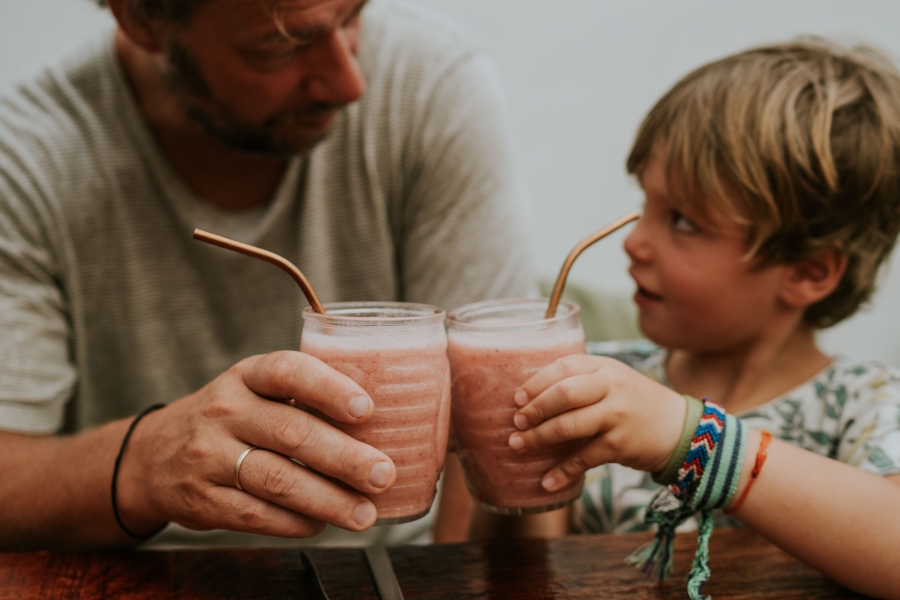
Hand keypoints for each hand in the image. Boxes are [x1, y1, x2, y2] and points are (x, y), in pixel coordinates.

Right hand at [115, 351, 396, 537]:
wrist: (152, 455)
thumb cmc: (231, 418)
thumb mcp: (256, 391)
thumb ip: (304, 399)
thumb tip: (383, 421)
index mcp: (247, 376)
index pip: (288, 371)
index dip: (329, 388)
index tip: (367, 408)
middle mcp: (225, 411)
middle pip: (291, 433)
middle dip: (344, 457)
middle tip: (383, 473)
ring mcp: (208, 457)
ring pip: (276, 480)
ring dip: (328, 499)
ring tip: (366, 513)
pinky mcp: (202, 500)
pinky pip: (255, 515)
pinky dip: (294, 523)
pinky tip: (322, 523)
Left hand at [507, 355, 685, 491]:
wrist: (679, 428)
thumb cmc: (635, 403)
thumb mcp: (613, 380)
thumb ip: (581, 381)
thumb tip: (532, 397)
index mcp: (604, 367)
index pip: (563, 367)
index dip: (536, 382)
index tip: (517, 398)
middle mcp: (611, 387)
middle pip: (563, 393)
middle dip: (534, 409)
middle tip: (515, 423)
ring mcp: (616, 415)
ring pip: (569, 425)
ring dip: (539, 438)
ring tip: (519, 446)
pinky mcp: (620, 445)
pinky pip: (583, 458)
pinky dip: (563, 472)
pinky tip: (546, 481)